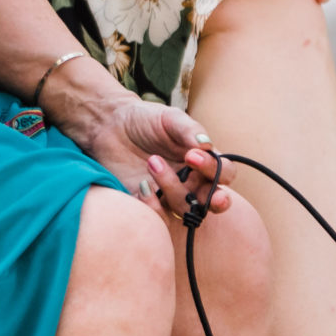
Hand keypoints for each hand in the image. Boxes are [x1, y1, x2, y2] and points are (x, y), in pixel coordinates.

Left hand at [73, 94, 233, 223]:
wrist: (110, 126)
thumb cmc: (145, 120)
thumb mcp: (169, 118)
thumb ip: (189, 130)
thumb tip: (207, 145)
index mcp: (202, 162)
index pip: (224, 173)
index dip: (214, 169)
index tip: (192, 156)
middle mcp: (191, 182)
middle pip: (212, 200)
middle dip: (216, 201)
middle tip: (212, 197)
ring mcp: (169, 195)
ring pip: (184, 208)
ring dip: (173, 189)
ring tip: (152, 162)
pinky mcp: (147, 203)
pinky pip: (157, 217)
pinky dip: (153, 206)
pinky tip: (142, 186)